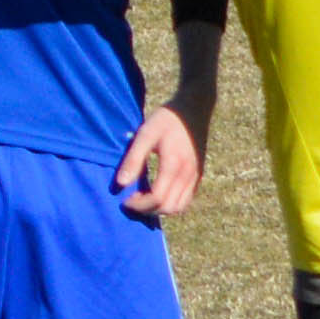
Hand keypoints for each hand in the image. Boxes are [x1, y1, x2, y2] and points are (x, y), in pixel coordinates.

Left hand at [114, 105, 200, 224]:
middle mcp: (188, 175)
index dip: (139, 205)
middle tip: (132, 201)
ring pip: (180, 207)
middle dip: (148, 210)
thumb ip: (133, 160)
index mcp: (174, 165)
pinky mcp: (198, 175)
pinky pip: (186, 199)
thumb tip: (121, 184)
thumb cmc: (166, 119)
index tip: (125, 200)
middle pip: (169, 207)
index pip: (157, 198)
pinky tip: (157, 192)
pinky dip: (171, 203)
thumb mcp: (145, 134)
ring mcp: (196, 176)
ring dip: (160, 209)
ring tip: (143, 198)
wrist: (193, 108)